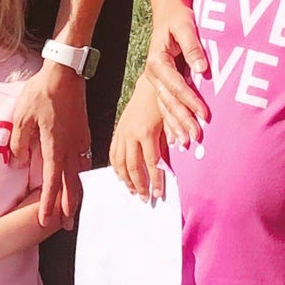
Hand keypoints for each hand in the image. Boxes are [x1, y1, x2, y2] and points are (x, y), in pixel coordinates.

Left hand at [12, 62, 91, 227]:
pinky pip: (82, 161)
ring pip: (79, 174)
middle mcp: (71, 147)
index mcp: (55, 146)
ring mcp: (80, 140)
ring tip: (74, 209)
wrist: (66, 72)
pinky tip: (77, 179)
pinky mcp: (83, 133)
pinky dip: (80, 176)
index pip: (52, 182)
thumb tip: (18, 162)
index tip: (44, 220)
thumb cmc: (42, 92)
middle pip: (71, 185)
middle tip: (66, 226)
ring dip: (76, 194)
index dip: (48, 204)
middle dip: (68, 208)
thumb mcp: (22, 116)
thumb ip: (19, 142)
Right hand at [110, 81, 170, 201]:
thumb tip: (171, 165)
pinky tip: (120, 176)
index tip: (159, 194)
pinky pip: (113, 153)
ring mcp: (122, 132)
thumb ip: (169, 143)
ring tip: (132, 191)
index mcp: (147, 133)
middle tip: (145, 198)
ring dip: (126, 179)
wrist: (149, 85)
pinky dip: (116, 167)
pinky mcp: (118, 130)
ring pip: (120, 162)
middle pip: (133, 166)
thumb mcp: (170, 122)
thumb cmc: (163, 102)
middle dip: (139, 185)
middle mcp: (131, 134)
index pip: (151, 163)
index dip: (155, 181)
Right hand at [139, 1, 209, 143]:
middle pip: (168, 101)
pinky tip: (175, 138)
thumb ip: (193, 48)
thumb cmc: (178, 18)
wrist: (167, 12)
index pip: (176, 85)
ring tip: (186, 142)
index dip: (190, 101)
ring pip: (165, 107)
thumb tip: (202, 69)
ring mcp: (155, 80)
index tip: (205, 114)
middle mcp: (153, 74)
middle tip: (196, 137)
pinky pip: (165, 106)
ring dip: (175, 125)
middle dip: (182, 120)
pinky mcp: (161, 83)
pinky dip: (170, 122)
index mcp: (157, 61)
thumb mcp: (186, 27)